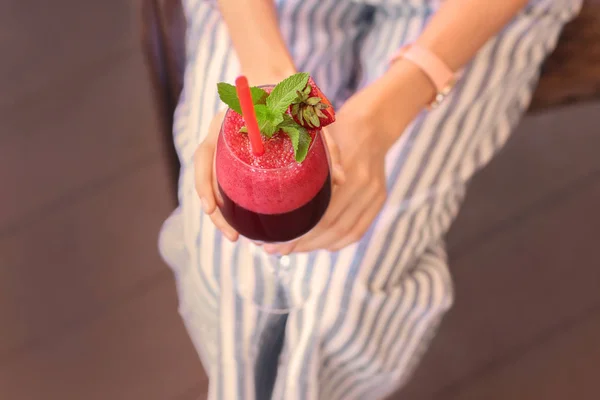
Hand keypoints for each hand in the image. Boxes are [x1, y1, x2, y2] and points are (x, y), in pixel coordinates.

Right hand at [194, 109, 343, 243]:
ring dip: (221, 213)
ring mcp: (224, 149)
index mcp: (228, 123)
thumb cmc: (293, 98)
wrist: (280, 82)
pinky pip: (226, 182)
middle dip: (214, 210)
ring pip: (213, 184)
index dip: (204, 183)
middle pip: (205, 176)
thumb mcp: (309, 117)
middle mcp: (220, 137)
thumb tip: (340, 179)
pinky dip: (231, 202)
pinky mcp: (233, 159)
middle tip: (233, 236)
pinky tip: (244, 221)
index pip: (204, 155)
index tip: (211, 208)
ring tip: (236, 237)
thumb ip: (326, 144)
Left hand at [263, 61, 432, 253]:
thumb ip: (299, 159)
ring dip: (315, 246)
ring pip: (342, 233)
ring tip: (290, 250)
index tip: (271, 239)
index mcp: (347, 169)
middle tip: (273, 250)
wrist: (372, 125)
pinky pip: (357, 232)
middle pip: (329, 226)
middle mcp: (364, 184)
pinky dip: (334, 243)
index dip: (295, 230)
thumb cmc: (334, 131)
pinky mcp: (379, 200)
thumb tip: (268, 194)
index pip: (319, 211)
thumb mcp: (315, 137)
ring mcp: (374, 194)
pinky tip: (315, 246)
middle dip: (300, 243)